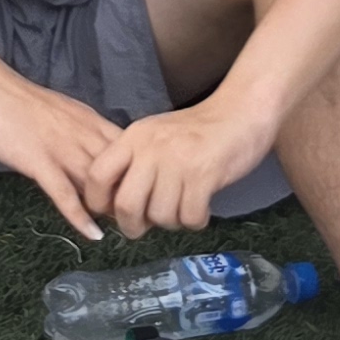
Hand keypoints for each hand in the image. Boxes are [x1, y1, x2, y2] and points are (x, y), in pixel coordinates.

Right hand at [0, 72, 124, 241]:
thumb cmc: (14, 98)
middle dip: (131, 193)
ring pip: (98, 183)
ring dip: (111, 209)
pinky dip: (80, 216)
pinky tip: (93, 233)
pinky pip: (65, 194)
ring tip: (122, 230)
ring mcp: (61, 149)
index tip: (141, 191)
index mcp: (89, 120)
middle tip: (139, 216)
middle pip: (120, 169)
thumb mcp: (59, 112)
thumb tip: (87, 151)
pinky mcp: (38, 162)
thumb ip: (77, 130)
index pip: (129, 149)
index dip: (138, 172)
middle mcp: (82, 133)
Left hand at [83, 98, 278, 236]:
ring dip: (171, 223)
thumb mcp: (156, 136)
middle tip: (144, 227)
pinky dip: (195, 221)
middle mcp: (151, 148)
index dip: (98, 201)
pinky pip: (189, 216)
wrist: (242, 112)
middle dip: (132, 226)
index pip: (98, 174)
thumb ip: (134, 163)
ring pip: (160, 215)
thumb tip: (116, 207)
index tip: (112, 212)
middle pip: (126, 205)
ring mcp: (178, 161)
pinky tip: (201, 210)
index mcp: (134, 137)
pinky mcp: (205, 174)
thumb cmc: (198, 131)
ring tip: (181, 211)